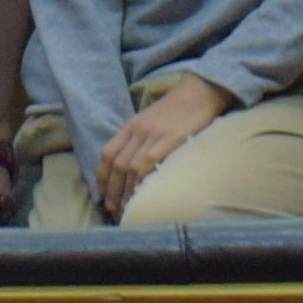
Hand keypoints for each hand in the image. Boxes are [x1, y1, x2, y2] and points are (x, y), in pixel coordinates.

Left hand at [90, 74, 231, 218]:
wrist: (200, 91)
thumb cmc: (178, 109)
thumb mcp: (152, 120)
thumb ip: (140, 139)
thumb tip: (131, 168)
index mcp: (132, 125)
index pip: (108, 153)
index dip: (102, 177)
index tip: (102, 195)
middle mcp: (138, 130)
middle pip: (117, 164)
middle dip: (112, 190)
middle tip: (114, 210)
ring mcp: (154, 134)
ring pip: (130, 167)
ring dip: (126, 191)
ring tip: (127, 209)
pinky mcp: (172, 138)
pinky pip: (150, 162)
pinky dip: (142, 181)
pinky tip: (143, 195)